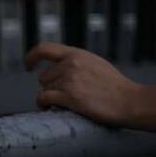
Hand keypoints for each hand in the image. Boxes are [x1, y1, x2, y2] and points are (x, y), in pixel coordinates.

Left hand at [25, 43, 145, 127]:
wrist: (128, 100)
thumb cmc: (113, 86)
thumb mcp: (94, 63)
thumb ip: (74, 62)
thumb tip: (54, 67)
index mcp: (77, 54)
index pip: (44, 48)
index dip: (31, 57)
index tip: (28, 66)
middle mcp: (71, 64)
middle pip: (43, 77)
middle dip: (50, 87)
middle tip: (65, 95)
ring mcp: (69, 80)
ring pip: (44, 89)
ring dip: (51, 97)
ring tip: (67, 102)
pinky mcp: (69, 96)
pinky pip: (43, 99)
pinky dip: (44, 104)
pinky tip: (51, 107)